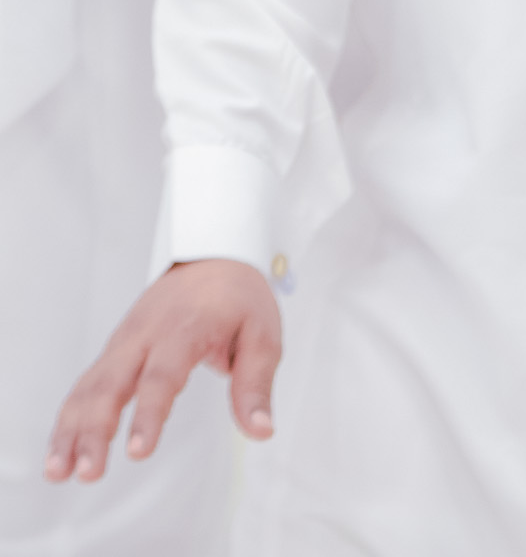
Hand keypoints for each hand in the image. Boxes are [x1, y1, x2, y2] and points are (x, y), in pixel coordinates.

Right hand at [46, 259, 280, 482]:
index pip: (162, 375)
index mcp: (185, 326)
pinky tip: (60, 455)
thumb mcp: (263, 334)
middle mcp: (146, 332)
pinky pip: (85, 385)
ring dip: (72, 429)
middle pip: (113, 382)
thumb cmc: (239, 299)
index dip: (149, 414)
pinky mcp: (114, 350)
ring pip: (90, 385)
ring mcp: (125, 340)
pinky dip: (69, 419)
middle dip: (96, 430)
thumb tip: (261, 431)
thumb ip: (256, 384)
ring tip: (59, 473)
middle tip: (90, 473)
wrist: (213, 255)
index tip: (137, 452)